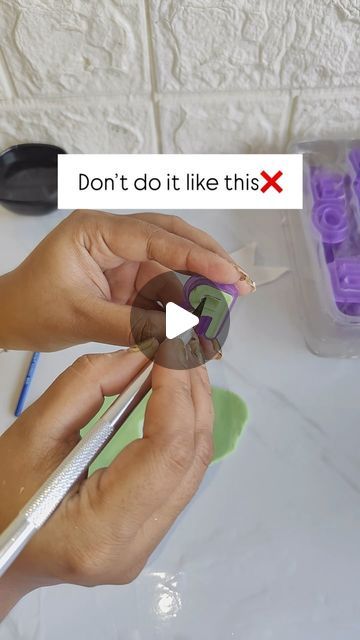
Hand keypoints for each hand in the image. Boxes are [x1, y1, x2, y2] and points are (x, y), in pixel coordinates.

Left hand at [0, 210, 252, 350]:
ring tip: (222, 310)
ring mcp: (122, 254)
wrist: (11, 317)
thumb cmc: (33, 307)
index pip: (155, 236)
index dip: (195, 255)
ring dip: (197, 287)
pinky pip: (162, 284)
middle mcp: (113, 235)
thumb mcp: (82, 318)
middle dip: (208, 261)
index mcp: (96, 230)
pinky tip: (198, 318)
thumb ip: (134, 325)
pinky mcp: (127, 275)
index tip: (227, 273)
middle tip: (240, 285)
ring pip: (172, 263)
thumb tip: (182, 333)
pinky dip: (181, 302)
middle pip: (172, 238)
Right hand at [0, 339, 212, 618]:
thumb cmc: (2, 495)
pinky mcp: (149, 533)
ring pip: (194, 466)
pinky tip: (176, 398)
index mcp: (100, 530)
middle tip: (184, 346)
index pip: (167, 451)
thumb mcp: (32, 432)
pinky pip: (181, 475)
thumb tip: (140, 356)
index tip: (172, 347)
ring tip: (182, 364)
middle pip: (191, 458)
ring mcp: (147, 546)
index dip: (177, 391)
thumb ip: (86, 386)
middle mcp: (134, 547)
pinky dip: (183, 430)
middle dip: (193, 394)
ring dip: (194, 409)